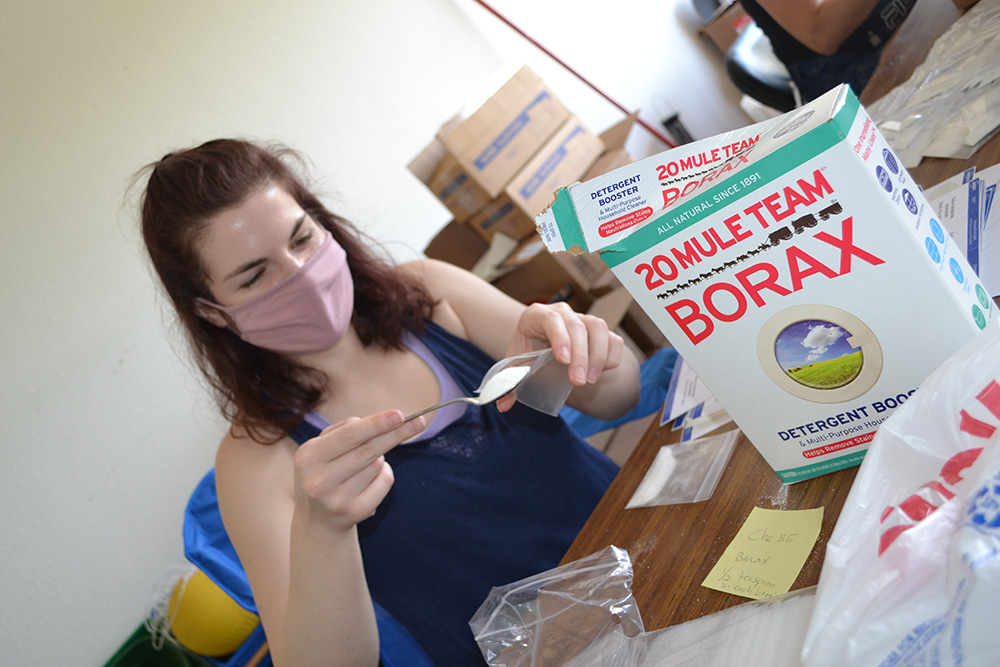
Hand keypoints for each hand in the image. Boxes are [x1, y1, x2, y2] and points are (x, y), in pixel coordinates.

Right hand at [292, 410, 424, 530]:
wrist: (317, 518)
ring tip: (365, 462)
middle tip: (418, 421)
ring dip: (380, 456)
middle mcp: (319, 481)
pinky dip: (385, 473)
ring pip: (378, 465)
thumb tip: (382, 421)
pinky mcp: (355, 513)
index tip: (399, 415)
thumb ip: (346, 429)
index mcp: (308, 457)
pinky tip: (371, 477)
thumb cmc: (324, 470)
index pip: (349, 436)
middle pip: (368, 451)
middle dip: (395, 434)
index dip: (376, 424)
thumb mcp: (321, 447)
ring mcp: (337, 500)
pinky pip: (384, 482)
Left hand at [497, 302, 623, 410]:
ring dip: (597, 355)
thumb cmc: (528, 352)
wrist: (542, 345)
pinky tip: (601, 372)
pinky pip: (613, 339)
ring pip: (598, 328)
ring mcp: (582, 319)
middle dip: (580, 356)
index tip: (562, 360)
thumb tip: (502, 406)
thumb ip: (508, 383)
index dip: (559, 337)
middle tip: (578, 382)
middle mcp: (562, 313)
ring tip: (590, 379)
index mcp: (536, 316)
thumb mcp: (515, 365)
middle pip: (577, 326)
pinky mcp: (598, 332)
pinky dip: (611, 356)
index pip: (550, 319)